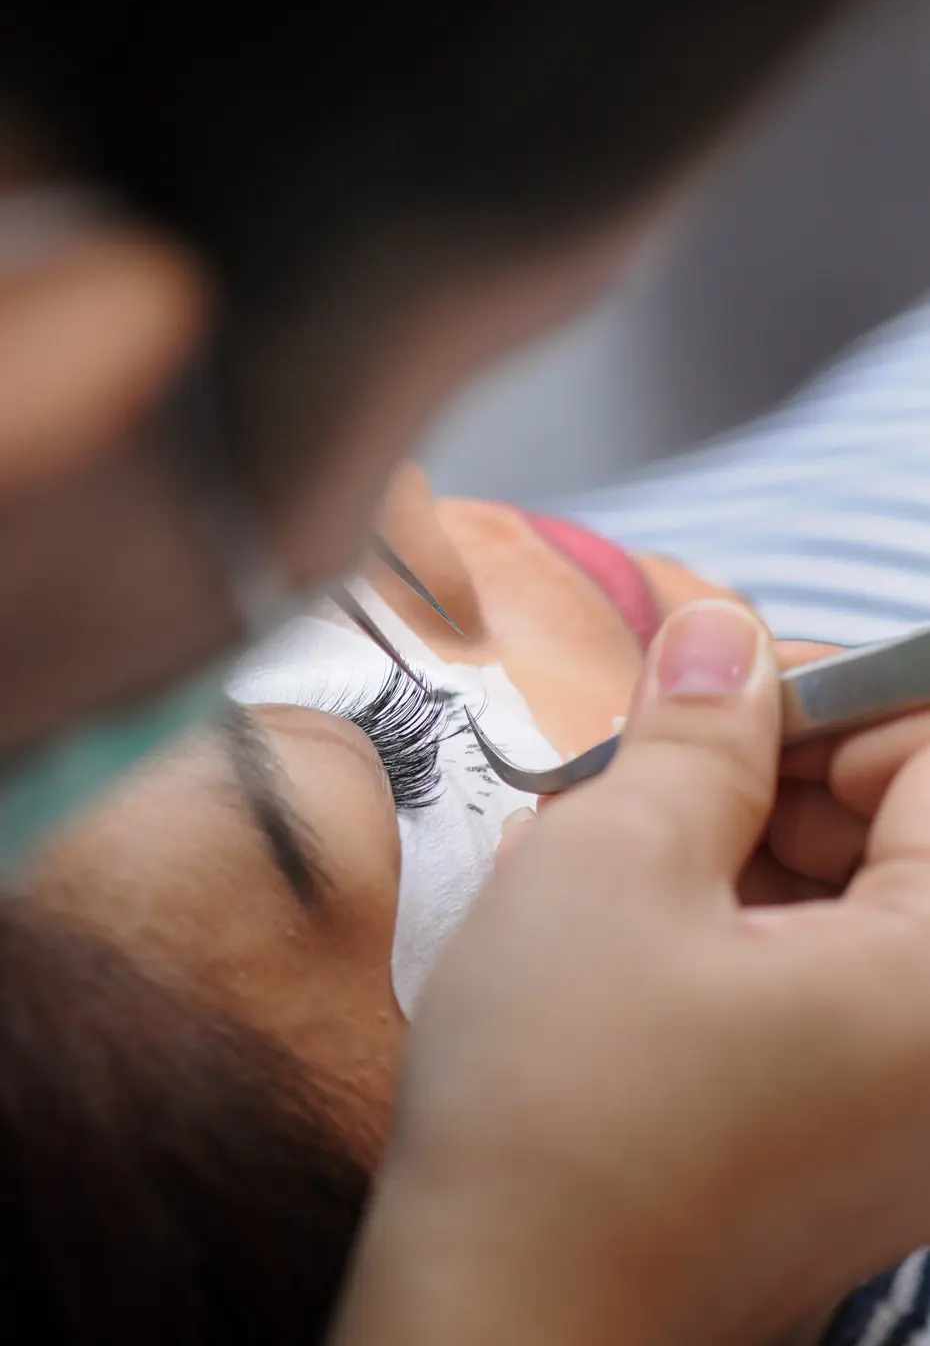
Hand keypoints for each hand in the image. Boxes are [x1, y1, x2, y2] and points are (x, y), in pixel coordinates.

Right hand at [335, 600, 929, 1345]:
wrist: (504, 1331)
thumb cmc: (561, 1120)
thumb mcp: (614, 866)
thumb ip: (695, 732)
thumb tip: (725, 640)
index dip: (817, 691)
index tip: (709, 687)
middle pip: (902, 824)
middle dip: (770, 772)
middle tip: (643, 773)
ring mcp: (909, 1100)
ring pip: (854, 896)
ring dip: (739, 847)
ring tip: (615, 858)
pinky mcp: (850, 1130)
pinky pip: (824, 975)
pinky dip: (738, 925)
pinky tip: (635, 930)